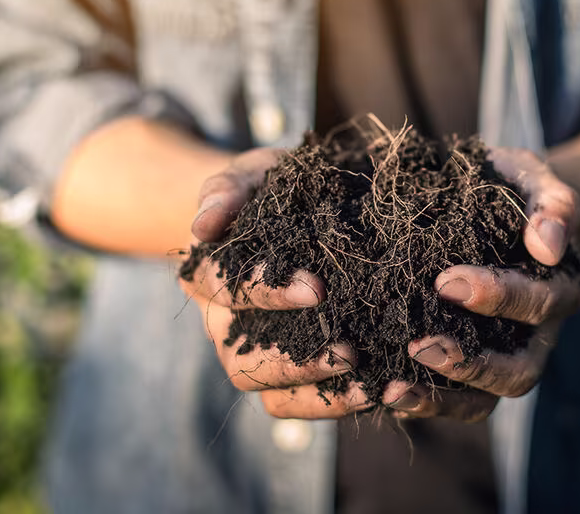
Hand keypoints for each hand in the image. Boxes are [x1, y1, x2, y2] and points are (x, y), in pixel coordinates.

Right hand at [180, 148, 370, 417]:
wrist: (294, 210)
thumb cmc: (271, 190)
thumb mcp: (252, 175)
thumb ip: (228, 190)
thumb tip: (202, 227)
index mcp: (207, 276)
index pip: (225, 290)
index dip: (267, 293)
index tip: (317, 288)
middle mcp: (222, 325)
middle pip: (241, 359)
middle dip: (295, 358)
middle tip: (348, 349)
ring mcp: (252, 355)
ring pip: (268, 392)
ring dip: (317, 390)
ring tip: (366, 381)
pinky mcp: (285, 376)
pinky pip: (297, 404)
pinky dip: (334, 403)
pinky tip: (378, 390)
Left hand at [382, 148, 579, 420]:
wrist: (485, 197)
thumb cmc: (508, 186)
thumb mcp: (531, 177)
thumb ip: (551, 203)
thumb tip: (549, 246)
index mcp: (560, 288)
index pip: (538, 304)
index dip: (497, 298)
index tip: (445, 281)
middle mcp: (537, 335)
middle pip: (520, 371)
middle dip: (471, 363)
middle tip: (419, 345)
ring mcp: (503, 357)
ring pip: (486, 401)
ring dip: (441, 398)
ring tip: (394, 388)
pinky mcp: (467, 369)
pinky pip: (453, 403)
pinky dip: (422, 403)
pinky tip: (383, 393)